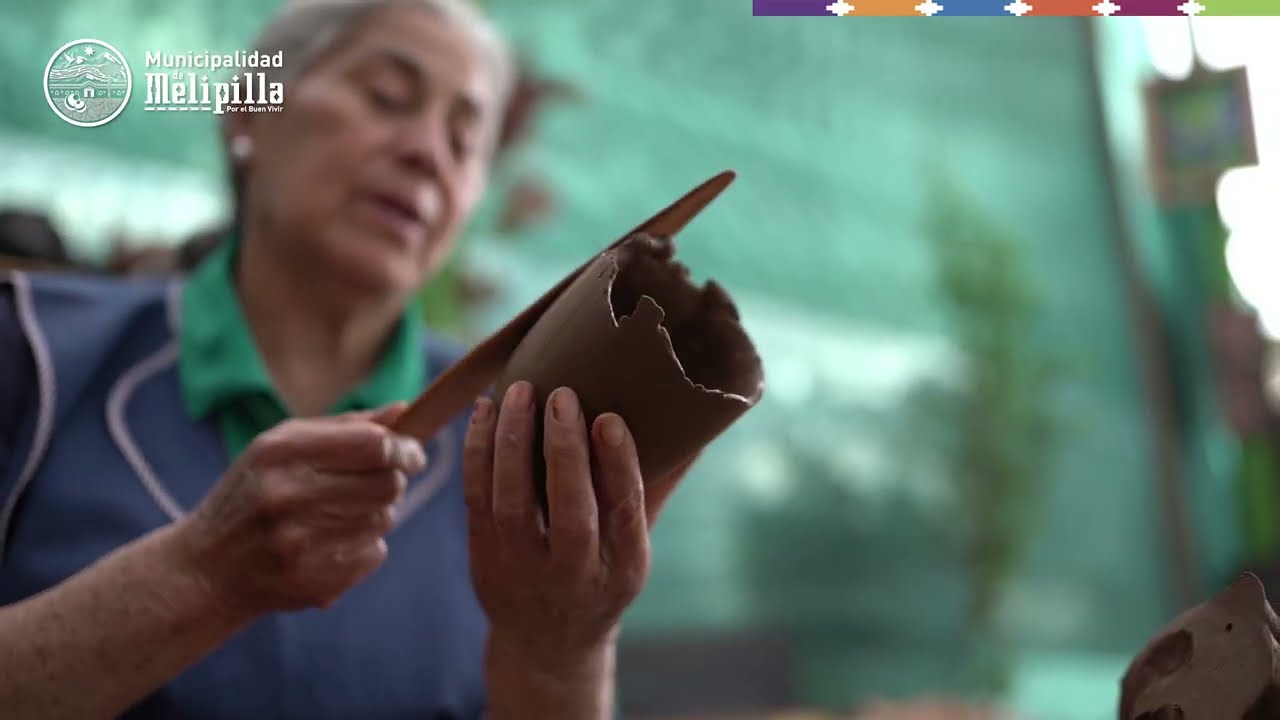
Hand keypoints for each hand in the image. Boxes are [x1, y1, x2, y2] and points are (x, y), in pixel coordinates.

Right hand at [172, 403, 426, 617]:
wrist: (205, 571)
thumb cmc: (251, 495)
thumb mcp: (280, 448)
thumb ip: (345, 427)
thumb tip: (404, 409)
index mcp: (279, 453)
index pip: (371, 444)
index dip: (403, 448)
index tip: (412, 453)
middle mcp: (286, 497)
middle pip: (386, 483)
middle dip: (390, 481)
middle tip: (372, 484)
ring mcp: (299, 545)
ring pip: (384, 520)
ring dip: (374, 515)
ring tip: (335, 516)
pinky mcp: (313, 583)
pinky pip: (373, 554)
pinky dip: (363, 548)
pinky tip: (327, 546)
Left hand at [463, 381, 692, 669]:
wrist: (546, 643)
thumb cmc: (600, 579)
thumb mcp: (635, 550)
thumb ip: (656, 489)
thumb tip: (694, 427)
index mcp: (622, 566)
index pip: (624, 511)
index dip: (618, 465)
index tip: (610, 419)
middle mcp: (574, 573)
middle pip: (569, 511)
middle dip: (564, 450)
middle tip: (562, 395)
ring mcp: (522, 568)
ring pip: (511, 501)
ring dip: (511, 442)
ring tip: (518, 392)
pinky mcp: (483, 557)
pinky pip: (475, 498)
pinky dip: (477, 451)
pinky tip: (483, 411)